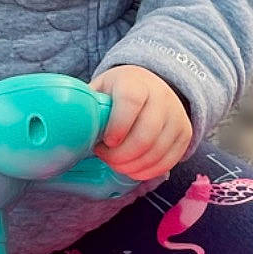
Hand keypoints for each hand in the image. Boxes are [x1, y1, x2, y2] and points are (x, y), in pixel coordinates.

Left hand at [89, 66, 191, 182]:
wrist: (151, 85)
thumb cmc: (116, 93)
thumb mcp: (99, 90)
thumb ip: (87, 107)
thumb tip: (67, 128)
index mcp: (134, 82)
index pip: (130, 101)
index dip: (117, 126)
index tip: (106, 142)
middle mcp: (161, 96)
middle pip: (145, 135)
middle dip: (121, 156)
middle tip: (105, 156)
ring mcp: (176, 115)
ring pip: (157, 151)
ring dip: (132, 166)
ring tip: (116, 163)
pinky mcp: (184, 133)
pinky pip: (169, 161)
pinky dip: (148, 171)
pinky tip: (132, 169)